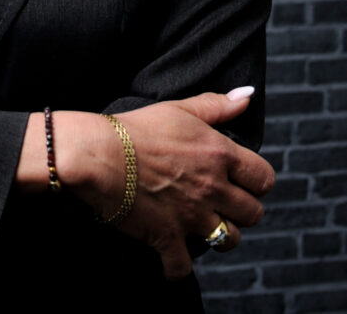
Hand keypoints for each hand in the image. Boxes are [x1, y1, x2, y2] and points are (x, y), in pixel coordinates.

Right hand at [19, 90, 274, 279]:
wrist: (98, 153)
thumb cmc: (136, 127)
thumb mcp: (178, 108)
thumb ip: (216, 105)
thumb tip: (247, 96)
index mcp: (219, 154)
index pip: (264, 178)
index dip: (256, 181)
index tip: (242, 180)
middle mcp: (212, 187)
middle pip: (254, 213)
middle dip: (241, 209)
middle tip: (223, 203)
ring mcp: (191, 215)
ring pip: (229, 240)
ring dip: (219, 236)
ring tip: (204, 227)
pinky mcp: (167, 237)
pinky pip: (184, 267)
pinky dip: (177, 265)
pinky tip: (171, 255)